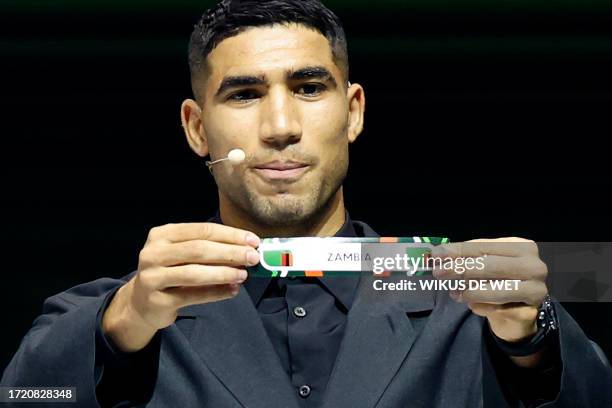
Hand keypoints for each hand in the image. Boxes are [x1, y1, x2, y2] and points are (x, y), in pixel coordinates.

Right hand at [102, 222, 260, 351]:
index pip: (202, 230)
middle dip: (230, 252)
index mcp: (162, 234)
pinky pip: (193, 296)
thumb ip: (209, 248)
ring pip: (195, 273)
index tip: (253, 241)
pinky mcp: (157, 301)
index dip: (230, 235)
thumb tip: (246, 248)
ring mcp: (152, 277)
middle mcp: (153, 253)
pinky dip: (216, 293)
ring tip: (243, 275)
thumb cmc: (170, 271)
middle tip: (253, 257)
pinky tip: (232, 290)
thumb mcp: (183, 253)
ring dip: (224, 273)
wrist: (141, 301)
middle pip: (199, 249)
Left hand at [431, 238, 547, 344]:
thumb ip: (467, 259)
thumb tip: (439, 255)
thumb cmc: (499, 283)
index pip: (485, 246)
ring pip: (495, 289)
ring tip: (454, 292)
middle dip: (461, 269)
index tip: (437, 255)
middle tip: (439, 272)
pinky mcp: (528, 312)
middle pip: (491, 265)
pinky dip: (479, 306)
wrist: (517, 315)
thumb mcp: (484, 266)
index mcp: (523, 247)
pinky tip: (471, 304)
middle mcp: (534, 266)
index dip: (459, 250)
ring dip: (469, 291)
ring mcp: (535, 290)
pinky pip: (496, 309)